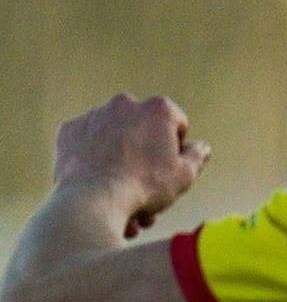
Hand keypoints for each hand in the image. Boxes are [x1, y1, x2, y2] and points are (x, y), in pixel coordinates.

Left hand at [52, 94, 209, 237]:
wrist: (94, 198)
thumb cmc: (145, 185)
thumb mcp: (186, 174)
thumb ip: (197, 155)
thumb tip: (201, 146)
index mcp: (157, 109)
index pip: (176, 123)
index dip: (177, 148)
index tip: (170, 168)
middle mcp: (124, 103)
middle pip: (143, 129)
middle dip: (145, 154)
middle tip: (146, 183)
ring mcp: (94, 114)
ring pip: (114, 136)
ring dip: (120, 158)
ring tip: (122, 191)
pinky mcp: (70, 129)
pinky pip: (87, 142)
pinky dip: (94, 157)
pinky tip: (99, 180)